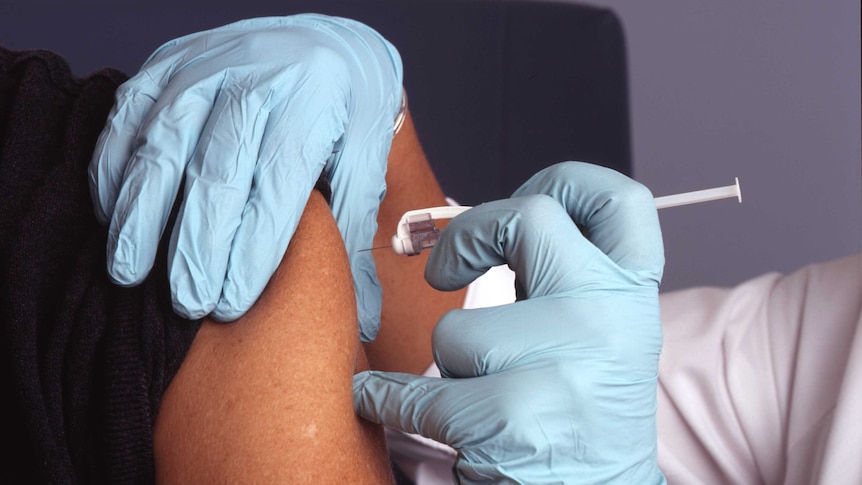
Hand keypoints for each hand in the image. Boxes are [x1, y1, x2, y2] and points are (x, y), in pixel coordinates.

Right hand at [89, 14, 402, 339]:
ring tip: (130, 272)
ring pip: (162, 146)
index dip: (251, 248)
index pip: (276, 185)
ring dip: (141, 214)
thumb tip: (362, 316)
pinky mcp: (166, 64)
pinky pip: (128, 117)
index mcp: (312, 104)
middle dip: (197, 244)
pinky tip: (114, 216)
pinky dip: (113, 167)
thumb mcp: (368, 160)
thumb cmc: (347, 111)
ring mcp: (204, 67)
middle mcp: (255, 81)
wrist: (323, 43)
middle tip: (187, 303)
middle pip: (216, 171)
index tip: (230, 303)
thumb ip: (356, 233)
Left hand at [354, 162, 665, 482]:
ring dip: (449, 365)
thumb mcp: (593, 336)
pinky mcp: (514, 417)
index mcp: (632, 297)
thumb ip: (557, 279)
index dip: (567, 180)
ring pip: (457, 328)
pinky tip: (383, 401)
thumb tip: (472, 227)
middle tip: (441, 268)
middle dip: (467, 235)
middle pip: (528, 219)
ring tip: (480, 397)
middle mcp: (610, 319)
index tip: (524, 195)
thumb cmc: (580, 414)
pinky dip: (386, 398)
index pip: (621, 200)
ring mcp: (566, 365)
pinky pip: (414, 390)